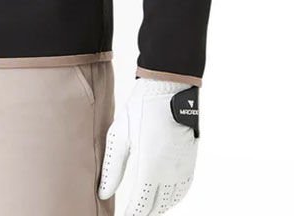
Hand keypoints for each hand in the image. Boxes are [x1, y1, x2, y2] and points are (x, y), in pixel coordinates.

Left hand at [97, 77, 199, 214]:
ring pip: (171, 201)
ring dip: (158, 207)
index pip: (140, 205)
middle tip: (131, 213)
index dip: (131, 214)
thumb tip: (103, 193)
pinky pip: (183, 189)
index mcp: (149, 168)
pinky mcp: (190, 161)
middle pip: (156, 206)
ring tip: (144, 208)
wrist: (168, 90)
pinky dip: (173, 198)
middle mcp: (169, 173)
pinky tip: (163, 196)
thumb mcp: (119, 136)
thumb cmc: (140, 110)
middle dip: (143, 213)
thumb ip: (111, 168)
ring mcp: (182, 168)